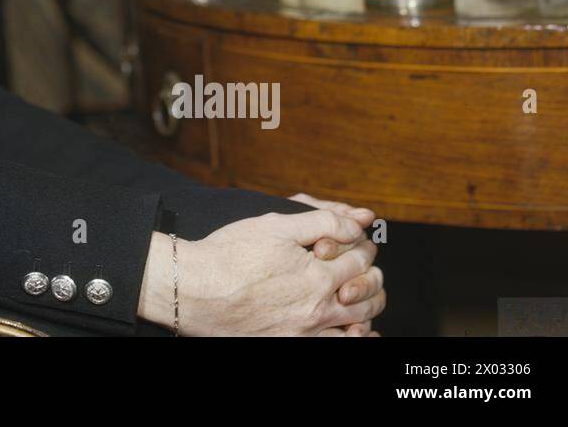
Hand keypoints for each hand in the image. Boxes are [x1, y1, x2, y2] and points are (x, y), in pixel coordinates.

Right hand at [139, 209, 384, 335]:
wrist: (194, 289)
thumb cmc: (229, 254)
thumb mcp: (275, 225)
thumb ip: (321, 220)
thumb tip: (357, 220)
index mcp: (318, 276)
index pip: (360, 260)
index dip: (362, 245)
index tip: (357, 238)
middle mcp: (318, 309)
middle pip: (368, 295)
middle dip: (373, 277)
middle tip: (366, 266)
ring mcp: (305, 332)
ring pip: (358, 325)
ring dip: (368, 307)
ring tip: (361, 294)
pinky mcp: (290, 344)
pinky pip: (336, 347)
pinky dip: (354, 338)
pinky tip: (354, 330)